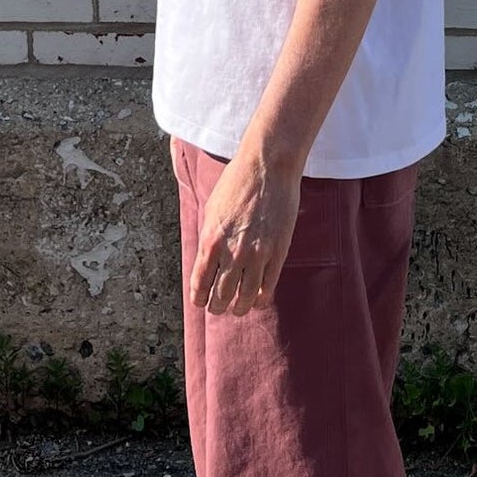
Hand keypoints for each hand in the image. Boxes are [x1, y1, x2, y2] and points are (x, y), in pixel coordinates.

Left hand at [190, 149, 301, 315]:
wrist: (267, 167)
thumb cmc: (237, 183)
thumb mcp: (212, 210)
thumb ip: (209, 237)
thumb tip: (207, 261)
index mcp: (211, 240)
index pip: (200, 282)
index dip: (199, 298)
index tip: (200, 302)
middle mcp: (232, 252)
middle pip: (221, 294)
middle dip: (218, 306)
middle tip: (218, 309)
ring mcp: (257, 253)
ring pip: (245, 296)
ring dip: (239, 308)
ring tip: (238, 309)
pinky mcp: (278, 251)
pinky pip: (268, 285)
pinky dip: (261, 298)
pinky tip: (258, 300)